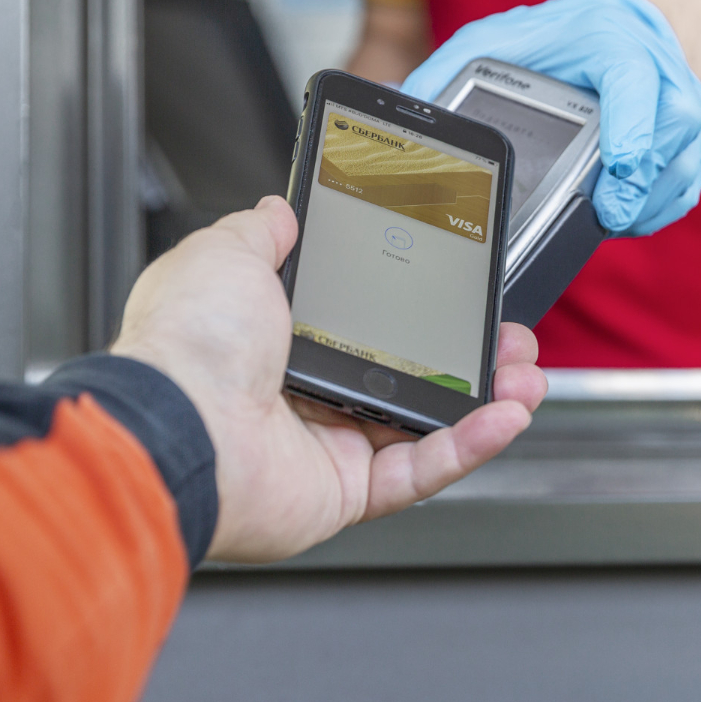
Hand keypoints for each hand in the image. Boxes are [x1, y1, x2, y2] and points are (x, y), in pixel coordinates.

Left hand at [110, 196, 546, 562]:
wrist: (175, 424)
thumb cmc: (188, 344)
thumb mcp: (226, 254)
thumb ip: (262, 232)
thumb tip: (277, 209)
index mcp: (276, 338)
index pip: (364, 322)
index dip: (419, 309)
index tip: (460, 293)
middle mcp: (302, 395)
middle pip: (408, 376)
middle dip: (470, 357)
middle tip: (507, 339)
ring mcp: (325, 446)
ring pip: (424, 425)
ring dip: (484, 401)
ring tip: (525, 375)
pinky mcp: (343, 492)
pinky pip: (419, 470)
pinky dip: (468, 446)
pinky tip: (505, 417)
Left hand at [400, 0, 700, 235]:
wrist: (631, 25)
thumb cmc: (563, 37)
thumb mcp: (500, 37)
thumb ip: (452, 66)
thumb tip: (408, 107)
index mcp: (610, 39)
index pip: (634, 79)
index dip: (633, 124)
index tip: (621, 162)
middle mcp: (659, 70)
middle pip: (670, 130)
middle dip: (639, 183)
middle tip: (605, 216)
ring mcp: (684, 106)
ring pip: (682, 164)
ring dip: (647, 203)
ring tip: (607, 221)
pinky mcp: (694, 140)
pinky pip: (686, 186)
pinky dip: (657, 210)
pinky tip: (626, 217)